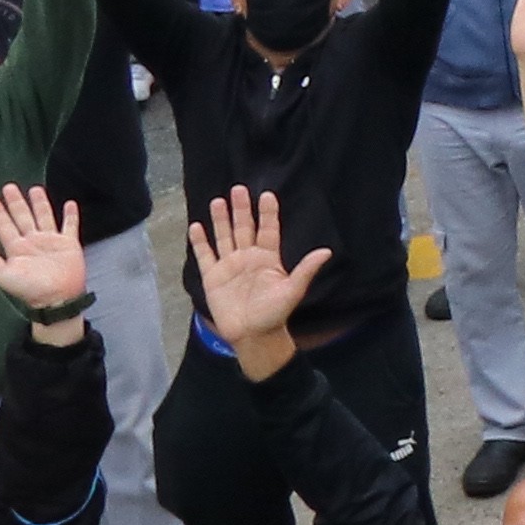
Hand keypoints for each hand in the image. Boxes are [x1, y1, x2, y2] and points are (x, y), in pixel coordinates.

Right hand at [189, 186, 322, 363]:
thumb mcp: (293, 290)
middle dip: (241, 209)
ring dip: (221, 219)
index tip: (267, 195)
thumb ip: (306, 270)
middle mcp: (248, 257)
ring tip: (218, 200)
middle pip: (244, 228)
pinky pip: (205, 255)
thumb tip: (327, 252)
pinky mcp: (213, 277)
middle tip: (239, 189)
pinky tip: (196, 226)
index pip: (268, 230)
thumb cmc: (275, 314)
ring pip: (224, 237)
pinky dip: (200, 242)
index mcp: (268, 258)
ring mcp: (229, 266)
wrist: (253, 335)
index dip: (267, 213)